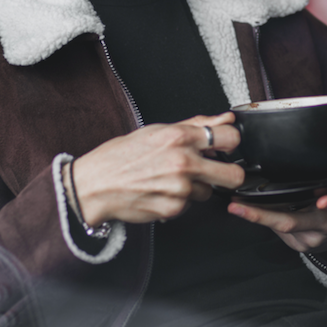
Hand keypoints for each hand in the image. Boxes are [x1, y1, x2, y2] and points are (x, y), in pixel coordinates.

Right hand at [66, 113, 243, 225]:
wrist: (93, 185)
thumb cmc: (120, 157)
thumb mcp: (156, 131)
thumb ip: (195, 124)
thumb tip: (224, 118)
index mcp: (180, 137)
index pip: (231, 138)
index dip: (230, 143)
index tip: (225, 147)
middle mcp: (183, 162)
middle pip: (233, 175)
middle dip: (227, 174)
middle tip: (212, 171)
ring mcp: (179, 189)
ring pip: (207, 192)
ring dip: (195, 187)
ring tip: (169, 179)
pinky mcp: (173, 209)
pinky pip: (188, 206)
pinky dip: (178, 201)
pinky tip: (160, 191)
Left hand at [228, 134, 326, 253]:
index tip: (323, 197)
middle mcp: (324, 225)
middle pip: (292, 222)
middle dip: (262, 215)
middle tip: (237, 205)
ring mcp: (310, 238)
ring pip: (279, 227)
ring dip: (256, 216)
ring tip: (233, 203)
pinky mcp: (299, 244)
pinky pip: (277, 231)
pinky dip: (262, 218)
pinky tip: (246, 207)